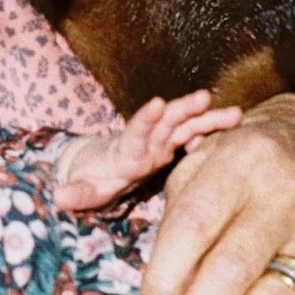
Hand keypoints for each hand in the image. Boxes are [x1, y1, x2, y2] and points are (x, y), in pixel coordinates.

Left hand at [56, 93, 243, 210]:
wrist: (103, 162)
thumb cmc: (96, 177)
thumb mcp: (88, 188)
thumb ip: (78, 193)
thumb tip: (57, 196)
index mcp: (128, 151)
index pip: (136, 132)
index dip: (145, 118)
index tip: (156, 103)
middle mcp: (147, 140)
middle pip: (166, 122)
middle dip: (184, 109)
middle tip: (204, 98)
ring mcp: (162, 140)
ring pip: (185, 125)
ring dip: (207, 118)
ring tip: (235, 113)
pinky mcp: (173, 144)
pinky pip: (195, 134)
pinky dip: (212, 130)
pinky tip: (237, 128)